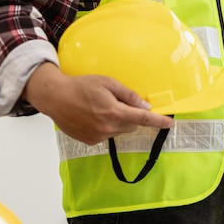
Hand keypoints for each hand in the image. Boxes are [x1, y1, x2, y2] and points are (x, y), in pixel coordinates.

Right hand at [23, 63, 174, 144]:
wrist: (54, 97)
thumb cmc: (80, 86)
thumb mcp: (107, 83)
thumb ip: (127, 95)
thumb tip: (144, 106)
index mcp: (114, 113)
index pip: (143, 119)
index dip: (159, 122)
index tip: (170, 124)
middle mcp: (108, 128)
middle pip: (131, 125)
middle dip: (130, 115)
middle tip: (116, 102)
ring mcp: (99, 136)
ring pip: (119, 130)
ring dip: (117, 121)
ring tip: (100, 108)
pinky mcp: (90, 141)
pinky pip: (106, 135)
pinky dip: (105, 126)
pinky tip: (92, 116)